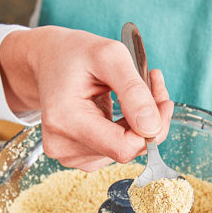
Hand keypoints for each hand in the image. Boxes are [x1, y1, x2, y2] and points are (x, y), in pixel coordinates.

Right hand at [0, 26, 172, 170]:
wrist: (48, 62)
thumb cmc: (74, 54)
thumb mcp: (109, 56)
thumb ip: (133, 91)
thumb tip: (152, 127)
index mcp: (65, 120)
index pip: (123, 147)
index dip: (152, 129)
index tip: (163, 102)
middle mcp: (63, 146)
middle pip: (126, 151)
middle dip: (148, 123)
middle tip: (152, 89)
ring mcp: (69, 156)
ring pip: (123, 151)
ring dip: (138, 126)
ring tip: (131, 95)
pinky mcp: (77, 157)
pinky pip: (114, 151)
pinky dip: (126, 132)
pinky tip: (121, 112)